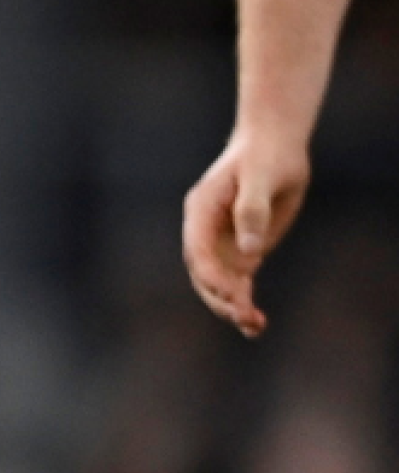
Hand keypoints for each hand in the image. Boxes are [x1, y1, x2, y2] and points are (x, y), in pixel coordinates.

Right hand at [184, 131, 310, 337]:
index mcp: (201, 211)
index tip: (235, 294)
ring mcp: (221, 243)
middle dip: (221, 298)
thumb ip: (252, 211)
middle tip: (245, 317)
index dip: (213, 276)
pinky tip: (255, 322)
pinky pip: (237, 282)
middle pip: (203, 274)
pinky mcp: (241, 251)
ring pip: (218, 283)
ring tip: (255, 326)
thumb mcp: (262, 176)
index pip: (198, 252)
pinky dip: (243, 301)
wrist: (274, 146)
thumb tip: (251, 254)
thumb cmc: (266, 156)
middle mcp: (204, 232)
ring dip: (232, 307)